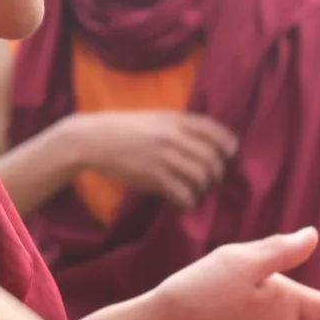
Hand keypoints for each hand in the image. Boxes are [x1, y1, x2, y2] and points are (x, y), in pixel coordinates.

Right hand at [66, 110, 239, 210]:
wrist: (90, 140)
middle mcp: (174, 136)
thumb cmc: (122, 128)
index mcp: (176, 119)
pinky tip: (183, 203)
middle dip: (216, 173)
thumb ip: (178, 124)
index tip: (229, 155)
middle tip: (210, 180)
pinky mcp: (153, 177)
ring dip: (202, 188)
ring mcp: (164, 157)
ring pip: (202, 177)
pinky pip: (184, 193)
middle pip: (213, 158)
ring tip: (194, 192)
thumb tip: (202, 139)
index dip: (228, 145)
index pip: (215, 131)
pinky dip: (188, 201)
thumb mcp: (154, 117)